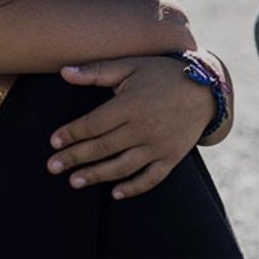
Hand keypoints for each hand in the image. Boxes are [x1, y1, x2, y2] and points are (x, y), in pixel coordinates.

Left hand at [47, 55, 213, 198]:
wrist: (206, 88)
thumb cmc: (163, 73)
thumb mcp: (132, 64)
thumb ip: (97, 70)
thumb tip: (64, 72)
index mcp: (132, 104)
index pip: (94, 124)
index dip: (72, 133)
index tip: (53, 141)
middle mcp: (144, 128)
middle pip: (103, 147)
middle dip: (75, 158)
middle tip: (52, 167)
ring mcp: (159, 145)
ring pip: (122, 167)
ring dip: (96, 176)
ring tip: (74, 182)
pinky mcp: (172, 157)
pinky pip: (150, 178)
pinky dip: (132, 188)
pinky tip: (114, 194)